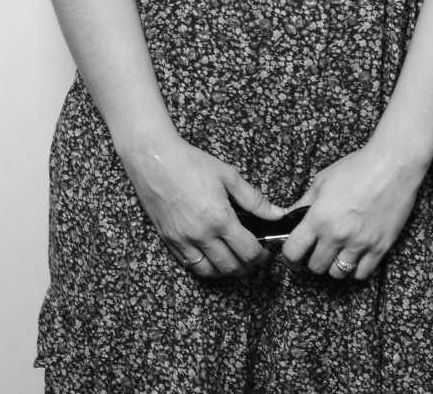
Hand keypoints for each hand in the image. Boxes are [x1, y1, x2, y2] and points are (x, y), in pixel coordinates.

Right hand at [124, 134, 287, 278]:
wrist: (155, 160)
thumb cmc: (191, 163)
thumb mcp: (228, 175)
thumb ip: (254, 199)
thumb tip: (278, 214)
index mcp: (219, 218)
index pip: (248, 251)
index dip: (261, 256)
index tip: (265, 252)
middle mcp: (201, 235)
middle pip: (230, 266)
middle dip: (247, 267)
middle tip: (253, 259)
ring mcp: (183, 240)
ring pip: (209, 272)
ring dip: (225, 272)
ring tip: (234, 262)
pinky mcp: (169, 240)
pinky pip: (189, 265)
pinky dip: (204, 267)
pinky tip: (211, 258)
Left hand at [280, 141, 421, 280]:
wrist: (391, 166)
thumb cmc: (356, 168)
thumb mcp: (322, 180)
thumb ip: (304, 202)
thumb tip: (289, 216)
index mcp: (319, 217)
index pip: (293, 251)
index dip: (289, 258)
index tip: (291, 258)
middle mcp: (337, 235)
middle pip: (316, 267)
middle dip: (312, 261)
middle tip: (317, 251)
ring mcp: (359, 244)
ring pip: (338, 274)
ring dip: (334, 266)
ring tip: (337, 253)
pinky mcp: (380, 248)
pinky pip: (362, 273)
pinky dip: (355, 269)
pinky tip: (354, 256)